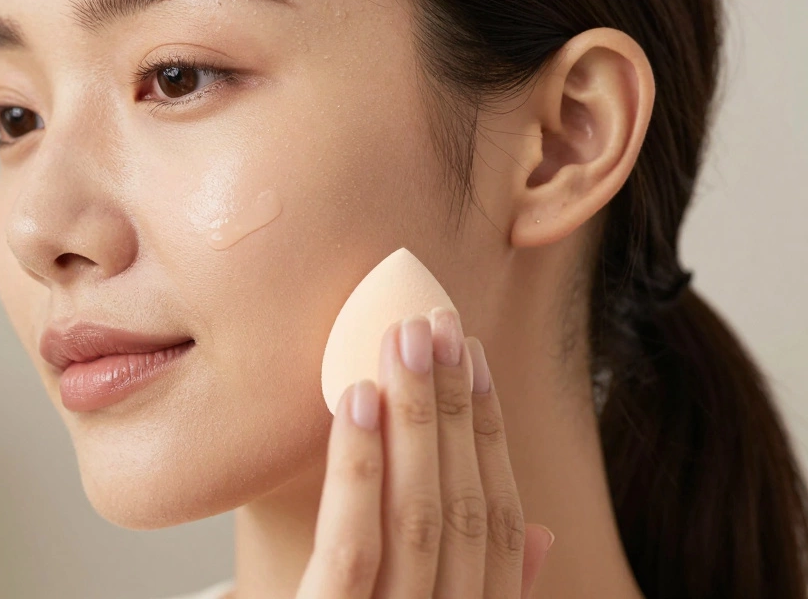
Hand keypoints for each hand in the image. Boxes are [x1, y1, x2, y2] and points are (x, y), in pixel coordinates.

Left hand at [296, 309, 553, 597]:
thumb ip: (488, 590)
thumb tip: (542, 532)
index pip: (500, 523)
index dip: (490, 433)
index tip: (474, 357)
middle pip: (462, 506)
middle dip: (456, 405)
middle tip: (437, 321)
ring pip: (417, 513)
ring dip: (416, 416)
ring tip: (402, 337)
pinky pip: (352, 547)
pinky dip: (358, 469)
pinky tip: (357, 398)